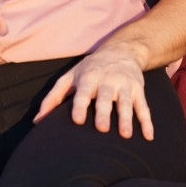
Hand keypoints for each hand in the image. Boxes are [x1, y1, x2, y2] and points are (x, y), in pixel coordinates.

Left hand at [34, 42, 152, 139]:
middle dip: (104, 112)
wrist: (122, 50)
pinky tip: (149, 136)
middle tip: (101, 129)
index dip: (80, 105)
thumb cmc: (90, 69)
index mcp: (89, 77)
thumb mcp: (70, 77)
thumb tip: (37, 121)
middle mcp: (108, 80)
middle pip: (106, 97)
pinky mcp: (138, 90)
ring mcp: (125, 85)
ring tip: (125, 135)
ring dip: (127, 119)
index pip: (83, 92)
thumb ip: (54, 98)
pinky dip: (147, 121)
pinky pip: (144, 106)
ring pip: (127, 103)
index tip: (77, 120)